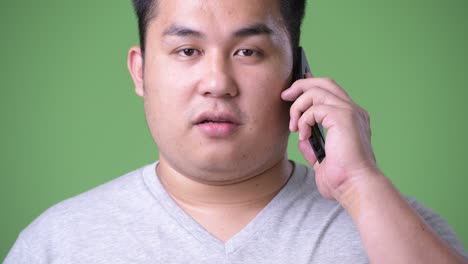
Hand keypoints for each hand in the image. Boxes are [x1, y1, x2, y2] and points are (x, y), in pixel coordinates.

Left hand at [281, 75, 378, 200]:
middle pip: (324, 83)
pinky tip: (303, 135)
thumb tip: (303, 139)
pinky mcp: (343, 117)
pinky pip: (314, 108)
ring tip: (293, 126)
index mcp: (352, 120)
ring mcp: (350, 112)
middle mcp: (353, 111)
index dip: (311, 86)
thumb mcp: (323, 161)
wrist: (356, 187)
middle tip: (285, 95)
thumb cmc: (343, 180)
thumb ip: (314, 147)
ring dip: (298, 106)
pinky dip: (304, 120)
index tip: (294, 91)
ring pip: (317, 91)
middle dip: (301, 85)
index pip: (331, 92)